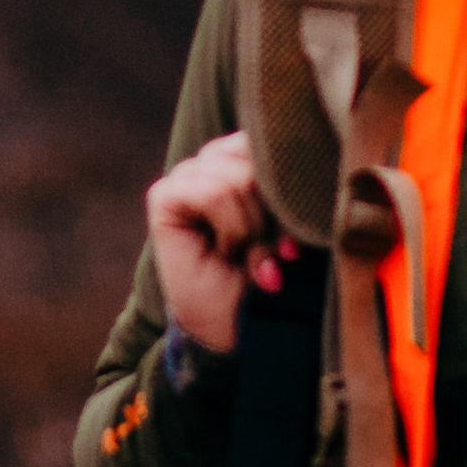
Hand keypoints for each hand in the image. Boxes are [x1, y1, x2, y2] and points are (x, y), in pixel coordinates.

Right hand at [142, 132, 278, 359]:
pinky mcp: (165, 195)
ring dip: (252, 231)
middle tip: (268, 256)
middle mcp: (213, 159)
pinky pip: (215, 193)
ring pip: (239, 179)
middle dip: (271, 217)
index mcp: (243, 157)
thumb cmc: (265, 272)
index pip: (273, 143)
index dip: (289, 191)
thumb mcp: (288, 224)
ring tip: (246, 257)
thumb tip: (302, 170)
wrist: (233, 323)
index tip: (292, 242)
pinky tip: (225, 252)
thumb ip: (289, 189)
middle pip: (259, 160)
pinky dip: (231, 230)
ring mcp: (187, 174)